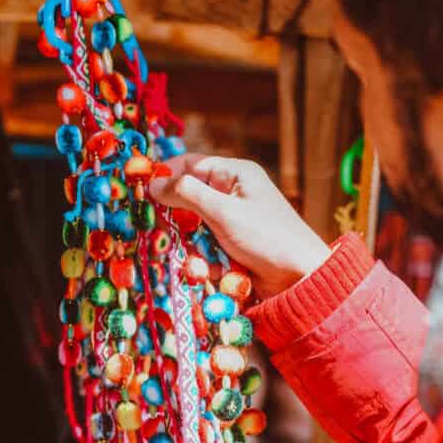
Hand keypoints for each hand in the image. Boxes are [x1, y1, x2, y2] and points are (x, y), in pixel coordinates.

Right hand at [150, 154, 329, 299]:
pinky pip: (207, 249)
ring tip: (206, 261)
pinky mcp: (233, 247)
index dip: (165, 174)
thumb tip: (154, 182)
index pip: (190, 164)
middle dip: (179, 221)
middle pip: (189, 199)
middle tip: (167, 234)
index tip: (142, 191)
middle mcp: (233, 194)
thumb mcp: (223, 212)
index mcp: (235, 174)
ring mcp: (233, 222)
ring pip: (195, 229)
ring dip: (195, 248)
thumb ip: (187, 194)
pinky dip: (208, 262)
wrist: (300, 278)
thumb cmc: (266, 238)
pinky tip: (220, 272)